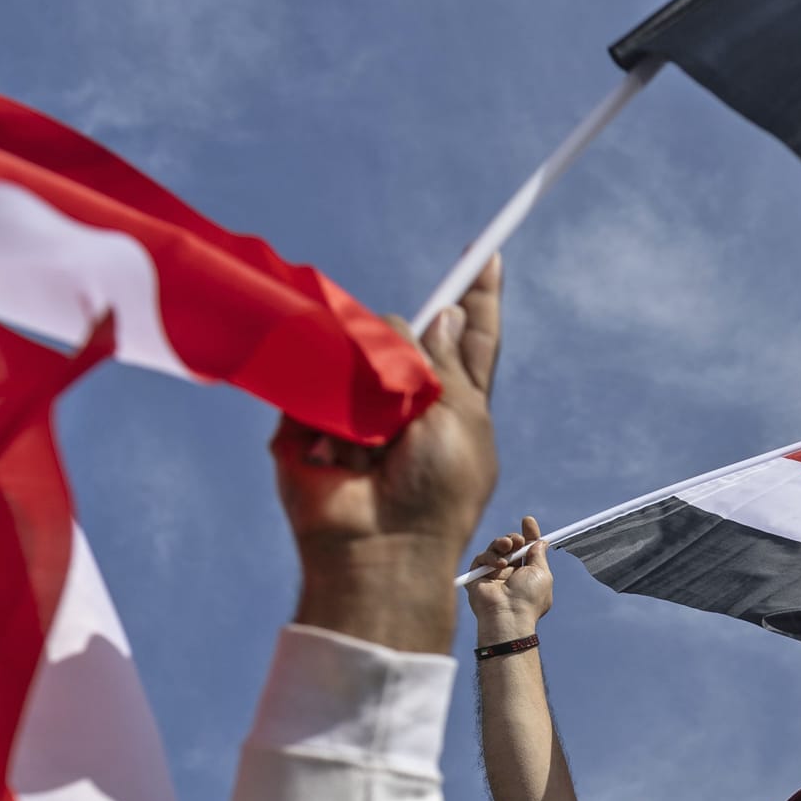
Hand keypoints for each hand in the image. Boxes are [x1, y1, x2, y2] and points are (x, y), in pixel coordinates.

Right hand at [276, 256, 503, 653]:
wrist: (378, 548)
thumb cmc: (435, 492)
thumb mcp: (461, 419)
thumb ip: (448, 362)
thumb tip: (444, 312)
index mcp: (459, 401)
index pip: (471, 336)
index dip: (479, 295)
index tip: (489, 251)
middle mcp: (410, 398)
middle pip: (406, 333)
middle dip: (406, 349)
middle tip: (406, 398)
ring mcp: (359, 406)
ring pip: (359, 347)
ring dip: (369, 386)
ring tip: (375, 443)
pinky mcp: (311, 419)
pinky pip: (313, 378)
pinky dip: (327, 405)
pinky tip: (340, 450)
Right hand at [466, 515, 554, 646]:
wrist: (509, 615)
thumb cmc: (528, 598)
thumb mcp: (542, 574)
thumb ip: (539, 555)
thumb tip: (541, 541)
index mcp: (526, 574)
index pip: (526, 550)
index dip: (528, 534)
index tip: (528, 520)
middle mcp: (509, 574)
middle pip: (510, 546)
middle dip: (514, 538)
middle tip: (518, 540)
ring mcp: (492, 575)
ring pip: (495, 549)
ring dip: (502, 543)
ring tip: (508, 546)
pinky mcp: (477, 577)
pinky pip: (481, 558)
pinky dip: (491, 556)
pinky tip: (500, 564)